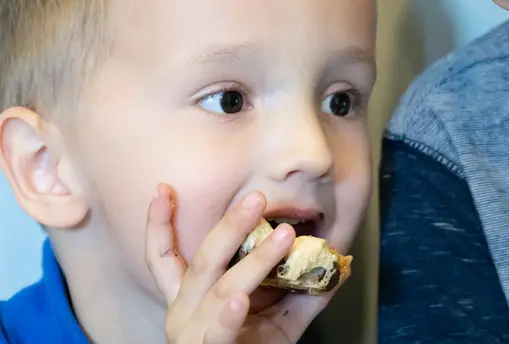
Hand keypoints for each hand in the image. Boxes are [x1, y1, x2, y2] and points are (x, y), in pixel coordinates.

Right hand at [145, 185, 336, 343]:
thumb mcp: (281, 321)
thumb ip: (306, 291)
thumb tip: (339, 262)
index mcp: (191, 298)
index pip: (165, 257)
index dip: (160, 224)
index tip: (164, 188)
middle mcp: (183, 313)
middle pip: (202, 261)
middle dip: (230, 226)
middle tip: (257, 198)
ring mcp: (191, 336)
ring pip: (220, 289)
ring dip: (254, 261)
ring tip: (283, 236)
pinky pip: (216, 335)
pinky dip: (226, 316)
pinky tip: (238, 300)